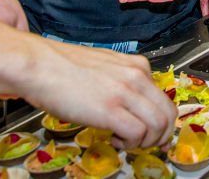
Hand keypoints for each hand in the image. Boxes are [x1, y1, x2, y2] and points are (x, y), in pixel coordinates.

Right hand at [20, 40, 176, 149]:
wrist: (39, 65)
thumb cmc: (63, 67)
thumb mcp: (105, 67)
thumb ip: (123, 81)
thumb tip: (132, 103)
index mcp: (137, 66)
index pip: (164, 98)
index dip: (163, 121)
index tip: (155, 133)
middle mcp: (137, 76)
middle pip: (168, 114)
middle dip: (161, 135)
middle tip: (147, 144)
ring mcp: (125, 92)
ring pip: (158, 125)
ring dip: (146, 142)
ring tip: (127, 142)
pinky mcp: (110, 109)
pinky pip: (137, 133)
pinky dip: (131, 143)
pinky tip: (116, 140)